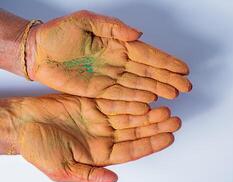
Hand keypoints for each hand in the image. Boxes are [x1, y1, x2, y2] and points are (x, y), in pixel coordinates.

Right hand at [13, 94, 179, 181]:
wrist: (22, 123)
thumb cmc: (38, 148)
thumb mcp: (62, 169)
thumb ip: (88, 175)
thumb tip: (112, 179)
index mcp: (100, 154)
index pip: (132, 150)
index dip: (151, 144)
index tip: (169, 137)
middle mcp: (104, 136)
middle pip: (136, 131)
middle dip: (155, 126)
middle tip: (173, 120)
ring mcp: (100, 119)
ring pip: (130, 115)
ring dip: (147, 112)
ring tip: (165, 108)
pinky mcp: (94, 103)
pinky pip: (117, 100)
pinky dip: (131, 99)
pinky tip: (145, 97)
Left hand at [26, 10, 191, 102]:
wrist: (39, 51)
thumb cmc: (60, 33)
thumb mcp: (87, 21)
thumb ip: (113, 27)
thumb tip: (138, 34)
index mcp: (118, 44)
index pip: (147, 54)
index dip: (166, 62)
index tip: (183, 68)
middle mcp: (118, 62)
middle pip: (148, 72)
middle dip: (167, 79)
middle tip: (185, 86)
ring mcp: (110, 78)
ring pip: (138, 85)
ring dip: (156, 90)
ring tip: (173, 95)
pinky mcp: (99, 91)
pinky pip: (121, 96)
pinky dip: (136, 100)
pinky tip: (150, 102)